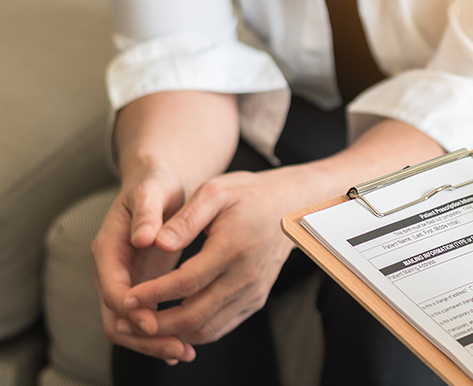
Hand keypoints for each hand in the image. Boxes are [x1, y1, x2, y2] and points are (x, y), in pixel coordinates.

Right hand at [91, 165, 195, 363]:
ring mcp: (125, 282)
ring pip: (128, 325)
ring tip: (184, 353)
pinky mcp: (141, 288)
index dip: (130, 308)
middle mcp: (111, 271)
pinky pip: (144, 319)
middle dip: (143, 337)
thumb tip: (142, 238)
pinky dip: (160, 334)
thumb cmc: (155, 186)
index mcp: (108, 249)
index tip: (153, 322)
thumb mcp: (152, 191)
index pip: (111, 288)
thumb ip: (146, 213)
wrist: (157, 187)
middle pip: (116, 317)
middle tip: (176, 349)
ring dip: (153, 342)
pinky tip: (184, 346)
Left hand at [120, 167, 307, 348]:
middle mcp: (246, 277)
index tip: (127, 297)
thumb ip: (184, 219)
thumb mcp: (215, 191)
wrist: (291, 208)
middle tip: (128, 320)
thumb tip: (155, 242)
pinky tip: (171, 322)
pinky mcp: (256, 300)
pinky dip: (193, 331)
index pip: (186, 282)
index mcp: (233, 248)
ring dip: (173, 333)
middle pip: (195, 316)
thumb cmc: (249, 195)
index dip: (153, 294)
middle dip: (157, 323)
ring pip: (207, 329)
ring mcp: (253, 292)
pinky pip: (220, 327)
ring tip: (144, 325)